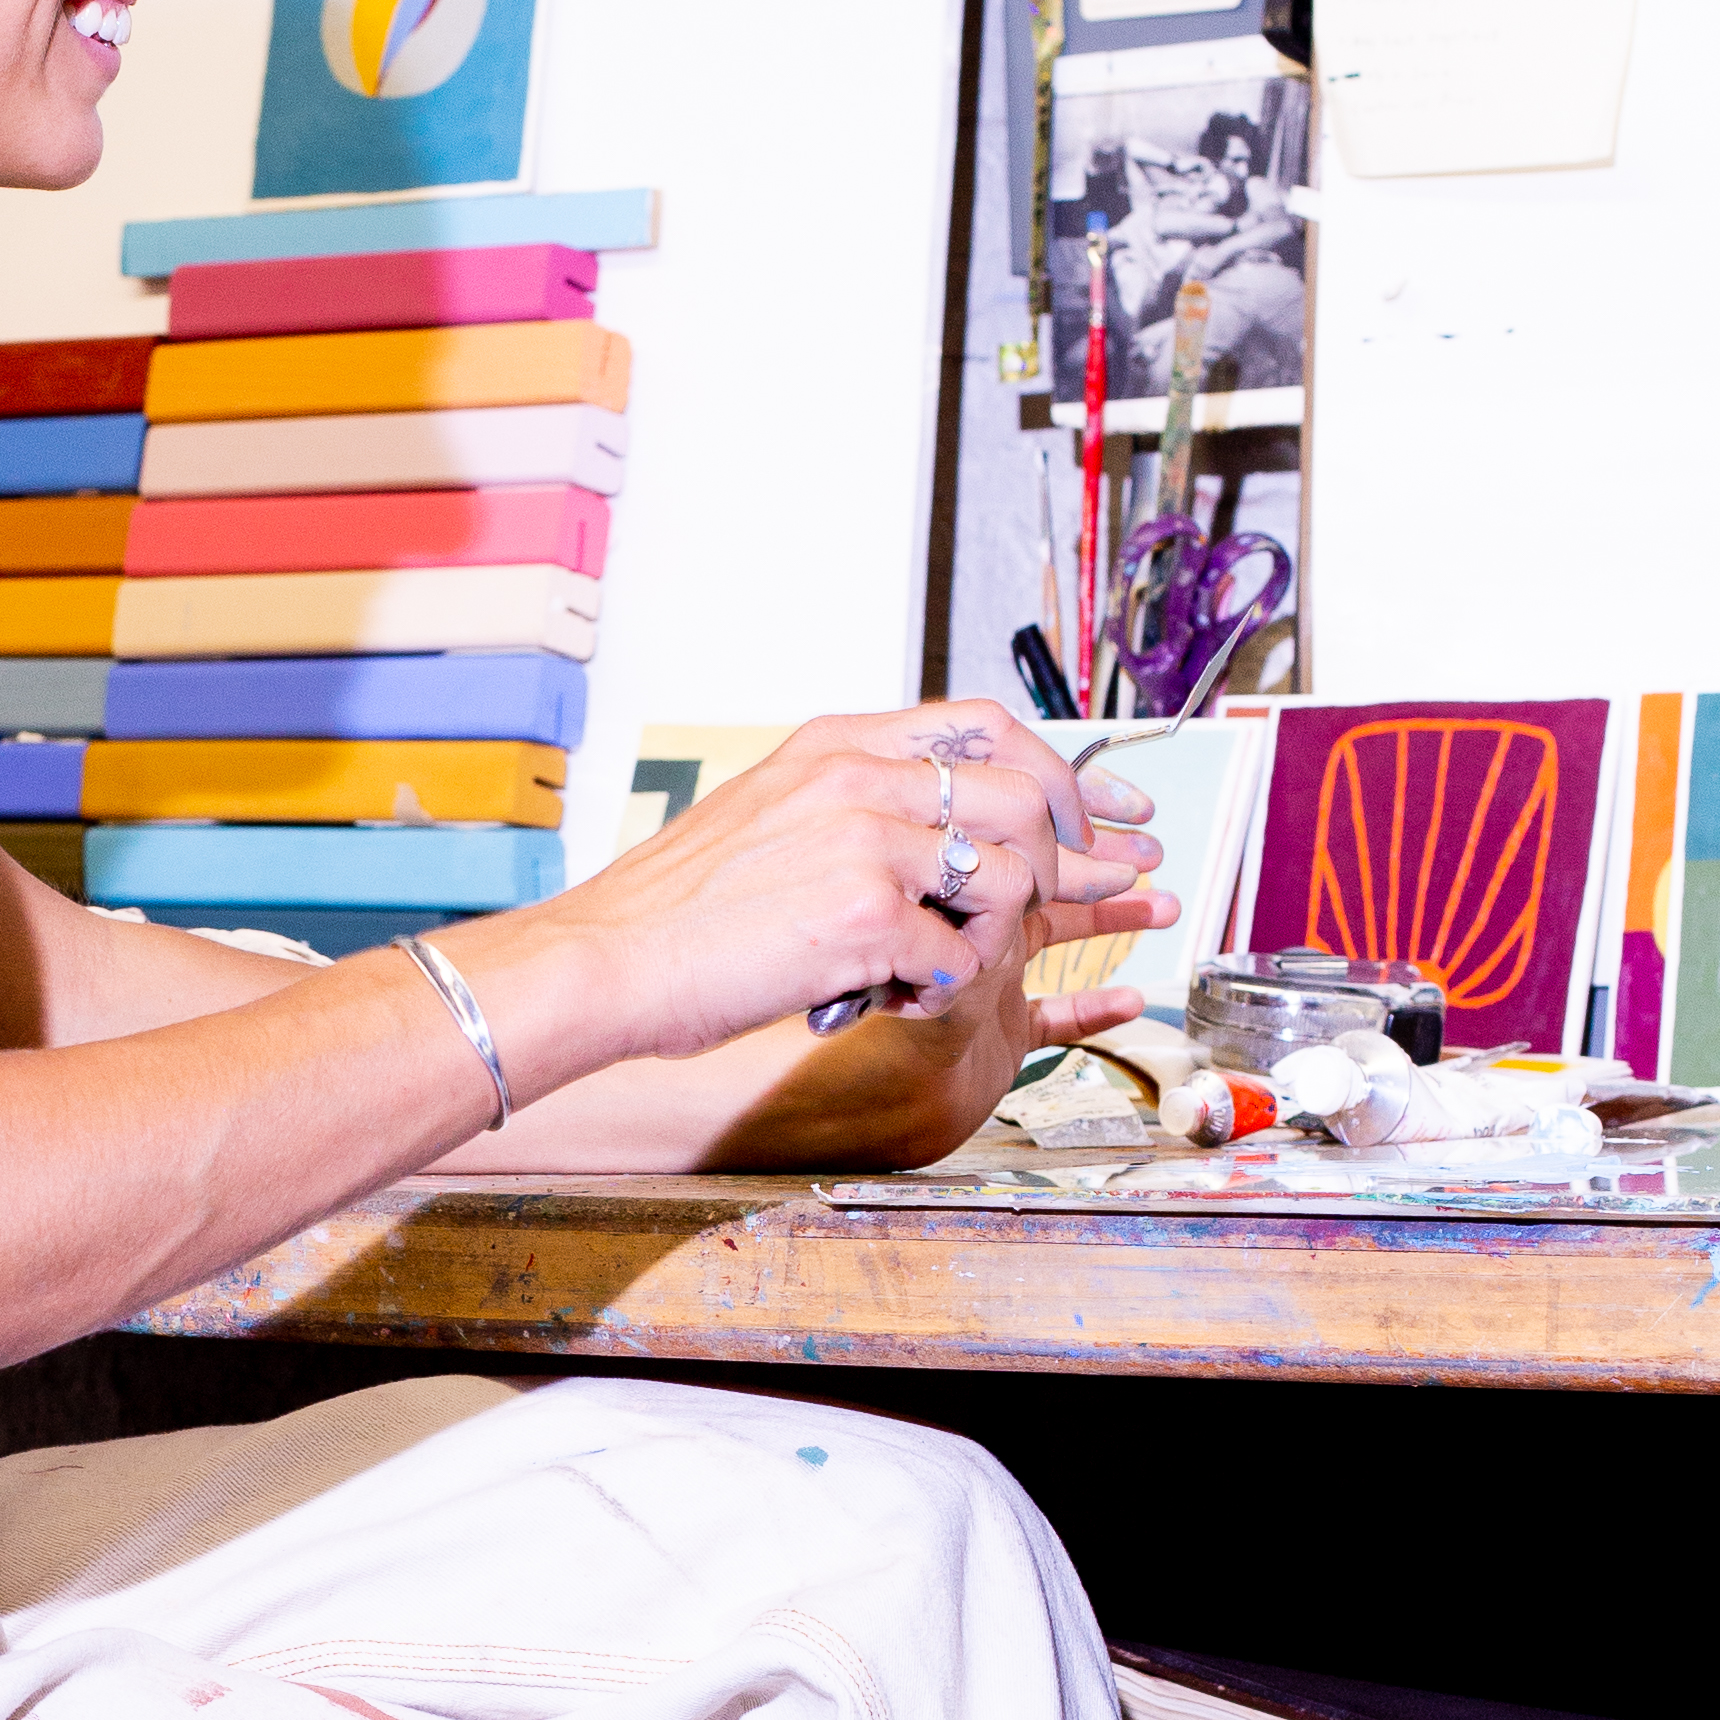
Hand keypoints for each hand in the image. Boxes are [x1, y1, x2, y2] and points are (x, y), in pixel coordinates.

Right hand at [506, 706, 1169, 1062]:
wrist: (603, 963)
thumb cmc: (670, 913)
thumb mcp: (762, 815)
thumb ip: (845, 803)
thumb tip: (923, 825)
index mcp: (835, 745)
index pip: (985, 725)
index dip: (1066, 769)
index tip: (1116, 808)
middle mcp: (858, 778)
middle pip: (1025, 793)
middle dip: (1076, 852)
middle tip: (1097, 890)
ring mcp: (866, 842)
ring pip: (1006, 874)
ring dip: (998, 929)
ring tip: (944, 958)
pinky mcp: (865, 916)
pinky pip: (955, 955)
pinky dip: (939, 986)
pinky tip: (894, 994)